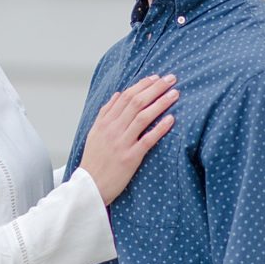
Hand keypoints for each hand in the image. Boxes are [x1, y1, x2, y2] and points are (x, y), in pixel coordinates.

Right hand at [78, 74, 177, 205]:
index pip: (125, 96)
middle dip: (155, 88)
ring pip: (143, 117)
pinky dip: (159, 128)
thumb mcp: (94, 132)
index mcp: (105, 122)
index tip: (156, 78)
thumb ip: (105, 113)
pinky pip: (147, 140)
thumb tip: (118, 94)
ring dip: (160, 103)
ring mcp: (121, 143)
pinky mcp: (130, 158)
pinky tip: (171, 119)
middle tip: (171, 79)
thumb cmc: (94, 160)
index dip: (142, 85)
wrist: (90, 186)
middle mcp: (112, 129)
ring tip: (174, 94)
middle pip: (136, 102)